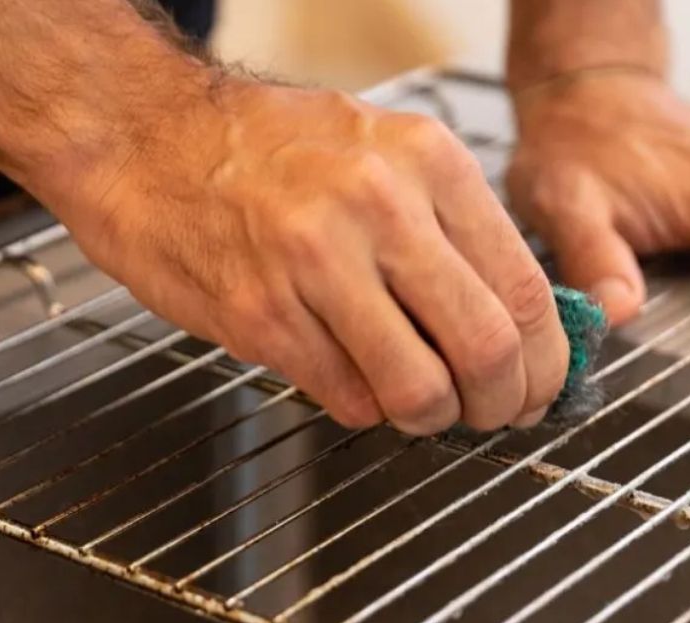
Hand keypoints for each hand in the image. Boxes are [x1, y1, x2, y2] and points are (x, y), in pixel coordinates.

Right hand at [48, 80, 570, 433]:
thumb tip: (513, 313)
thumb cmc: (262, 149)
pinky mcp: (261, 318)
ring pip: (418, 390)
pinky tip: (351, 378)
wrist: (143, 137)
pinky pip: (347, 398)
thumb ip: (447, 223)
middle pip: (487, 348)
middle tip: (492, 414)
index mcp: (424, 161)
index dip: (546, 361)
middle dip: (502, 404)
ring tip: (420, 405)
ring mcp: (315, 266)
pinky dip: (364, 406)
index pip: (523, 288)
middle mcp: (378, 208)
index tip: (539, 385)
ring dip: (430, 417)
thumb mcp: (377, 148)